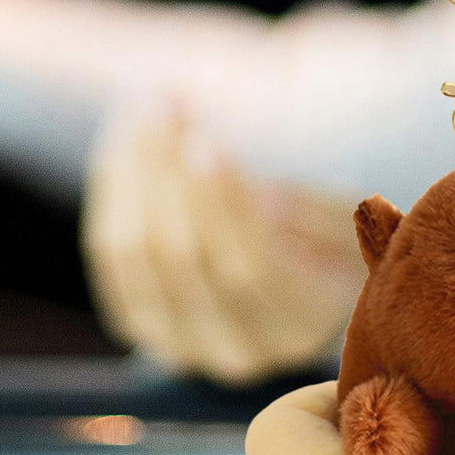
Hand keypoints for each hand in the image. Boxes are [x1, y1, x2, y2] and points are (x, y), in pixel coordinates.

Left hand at [82, 100, 364, 384]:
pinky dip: (114, 190)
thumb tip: (264, 205)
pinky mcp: (137, 325)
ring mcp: (179, 345)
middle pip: (184, 258)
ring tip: (151, 109)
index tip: (210, 141)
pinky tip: (130, 142)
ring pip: (135, 254)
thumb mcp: (347, 223)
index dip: (224, 204)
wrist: (289, 284)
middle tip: (170, 103)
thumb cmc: (327, 240)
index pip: (252, 269)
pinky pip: (108, 254)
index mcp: (299, 327)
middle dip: (169, 171)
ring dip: (134, 170)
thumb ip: (317, 213)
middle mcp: (237, 351)